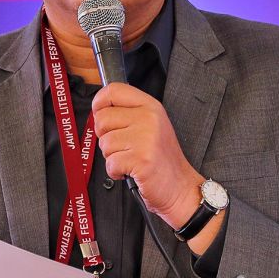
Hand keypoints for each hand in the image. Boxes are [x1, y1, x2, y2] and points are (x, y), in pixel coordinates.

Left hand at [91, 83, 203, 227]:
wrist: (179, 187)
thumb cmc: (162, 160)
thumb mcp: (151, 125)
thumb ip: (128, 114)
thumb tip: (98, 110)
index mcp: (150, 106)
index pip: (113, 90)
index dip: (99, 102)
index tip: (99, 113)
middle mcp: (149, 118)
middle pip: (102, 118)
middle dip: (106, 137)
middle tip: (123, 147)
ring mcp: (145, 138)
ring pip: (104, 143)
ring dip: (112, 157)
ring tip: (131, 160)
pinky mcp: (140, 159)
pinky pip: (110, 162)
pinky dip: (115, 171)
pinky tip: (130, 171)